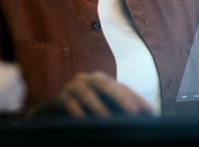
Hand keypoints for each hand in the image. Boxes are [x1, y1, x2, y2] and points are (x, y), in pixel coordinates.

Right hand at [30, 71, 152, 118]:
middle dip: (121, 99)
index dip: (136, 98)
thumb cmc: (81, 111)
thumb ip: (116, 108)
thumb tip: (140, 118)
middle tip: (133, 113)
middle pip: (107, 86)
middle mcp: (88, 79)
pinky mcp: (58, 97)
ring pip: (87, 94)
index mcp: (101, 80)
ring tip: (107, 119)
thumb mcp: (100, 108)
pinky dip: (76, 111)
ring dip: (98, 107)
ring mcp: (72, 86)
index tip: (149, 111)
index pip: (122, 87)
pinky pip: (68, 102)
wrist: (48, 114)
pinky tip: (82, 119)